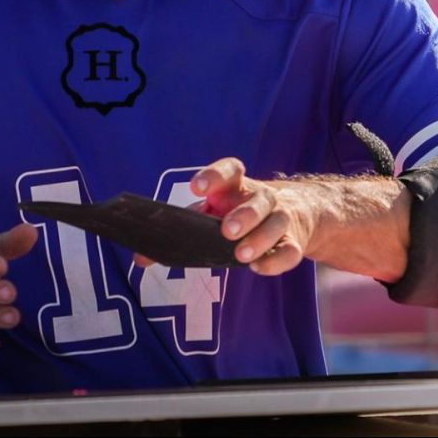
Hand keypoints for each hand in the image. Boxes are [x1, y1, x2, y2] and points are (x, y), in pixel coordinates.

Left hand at [134, 158, 409, 280]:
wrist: (295, 214)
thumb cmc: (239, 213)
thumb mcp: (212, 217)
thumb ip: (181, 232)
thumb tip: (141, 257)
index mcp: (238, 186)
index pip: (231, 170)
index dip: (215, 175)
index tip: (197, 187)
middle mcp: (262, 197)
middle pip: (260, 198)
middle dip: (245, 214)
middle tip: (227, 231)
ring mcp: (282, 218)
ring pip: (278, 222)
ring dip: (261, 238)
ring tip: (242, 256)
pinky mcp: (295, 241)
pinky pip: (292, 250)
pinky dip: (277, 260)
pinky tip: (260, 268)